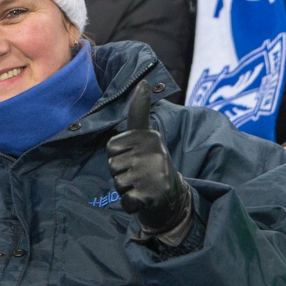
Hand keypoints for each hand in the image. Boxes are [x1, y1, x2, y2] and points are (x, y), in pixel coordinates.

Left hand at [107, 84, 191, 237]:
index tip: (137, 158)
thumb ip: (140, 111)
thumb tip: (143, 81)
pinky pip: (126, 201)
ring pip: (117, 183)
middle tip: (141, 176)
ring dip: (127, 189)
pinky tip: (145, 200)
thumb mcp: (147, 137)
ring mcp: (153, 174)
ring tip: (143, 187)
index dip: (120, 157)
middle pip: (112, 166)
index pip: (112, 148)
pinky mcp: (151, 195)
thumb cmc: (152, 165)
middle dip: (122, 174)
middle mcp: (153, 152)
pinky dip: (132, 205)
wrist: (173, 200)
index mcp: (149, 136)